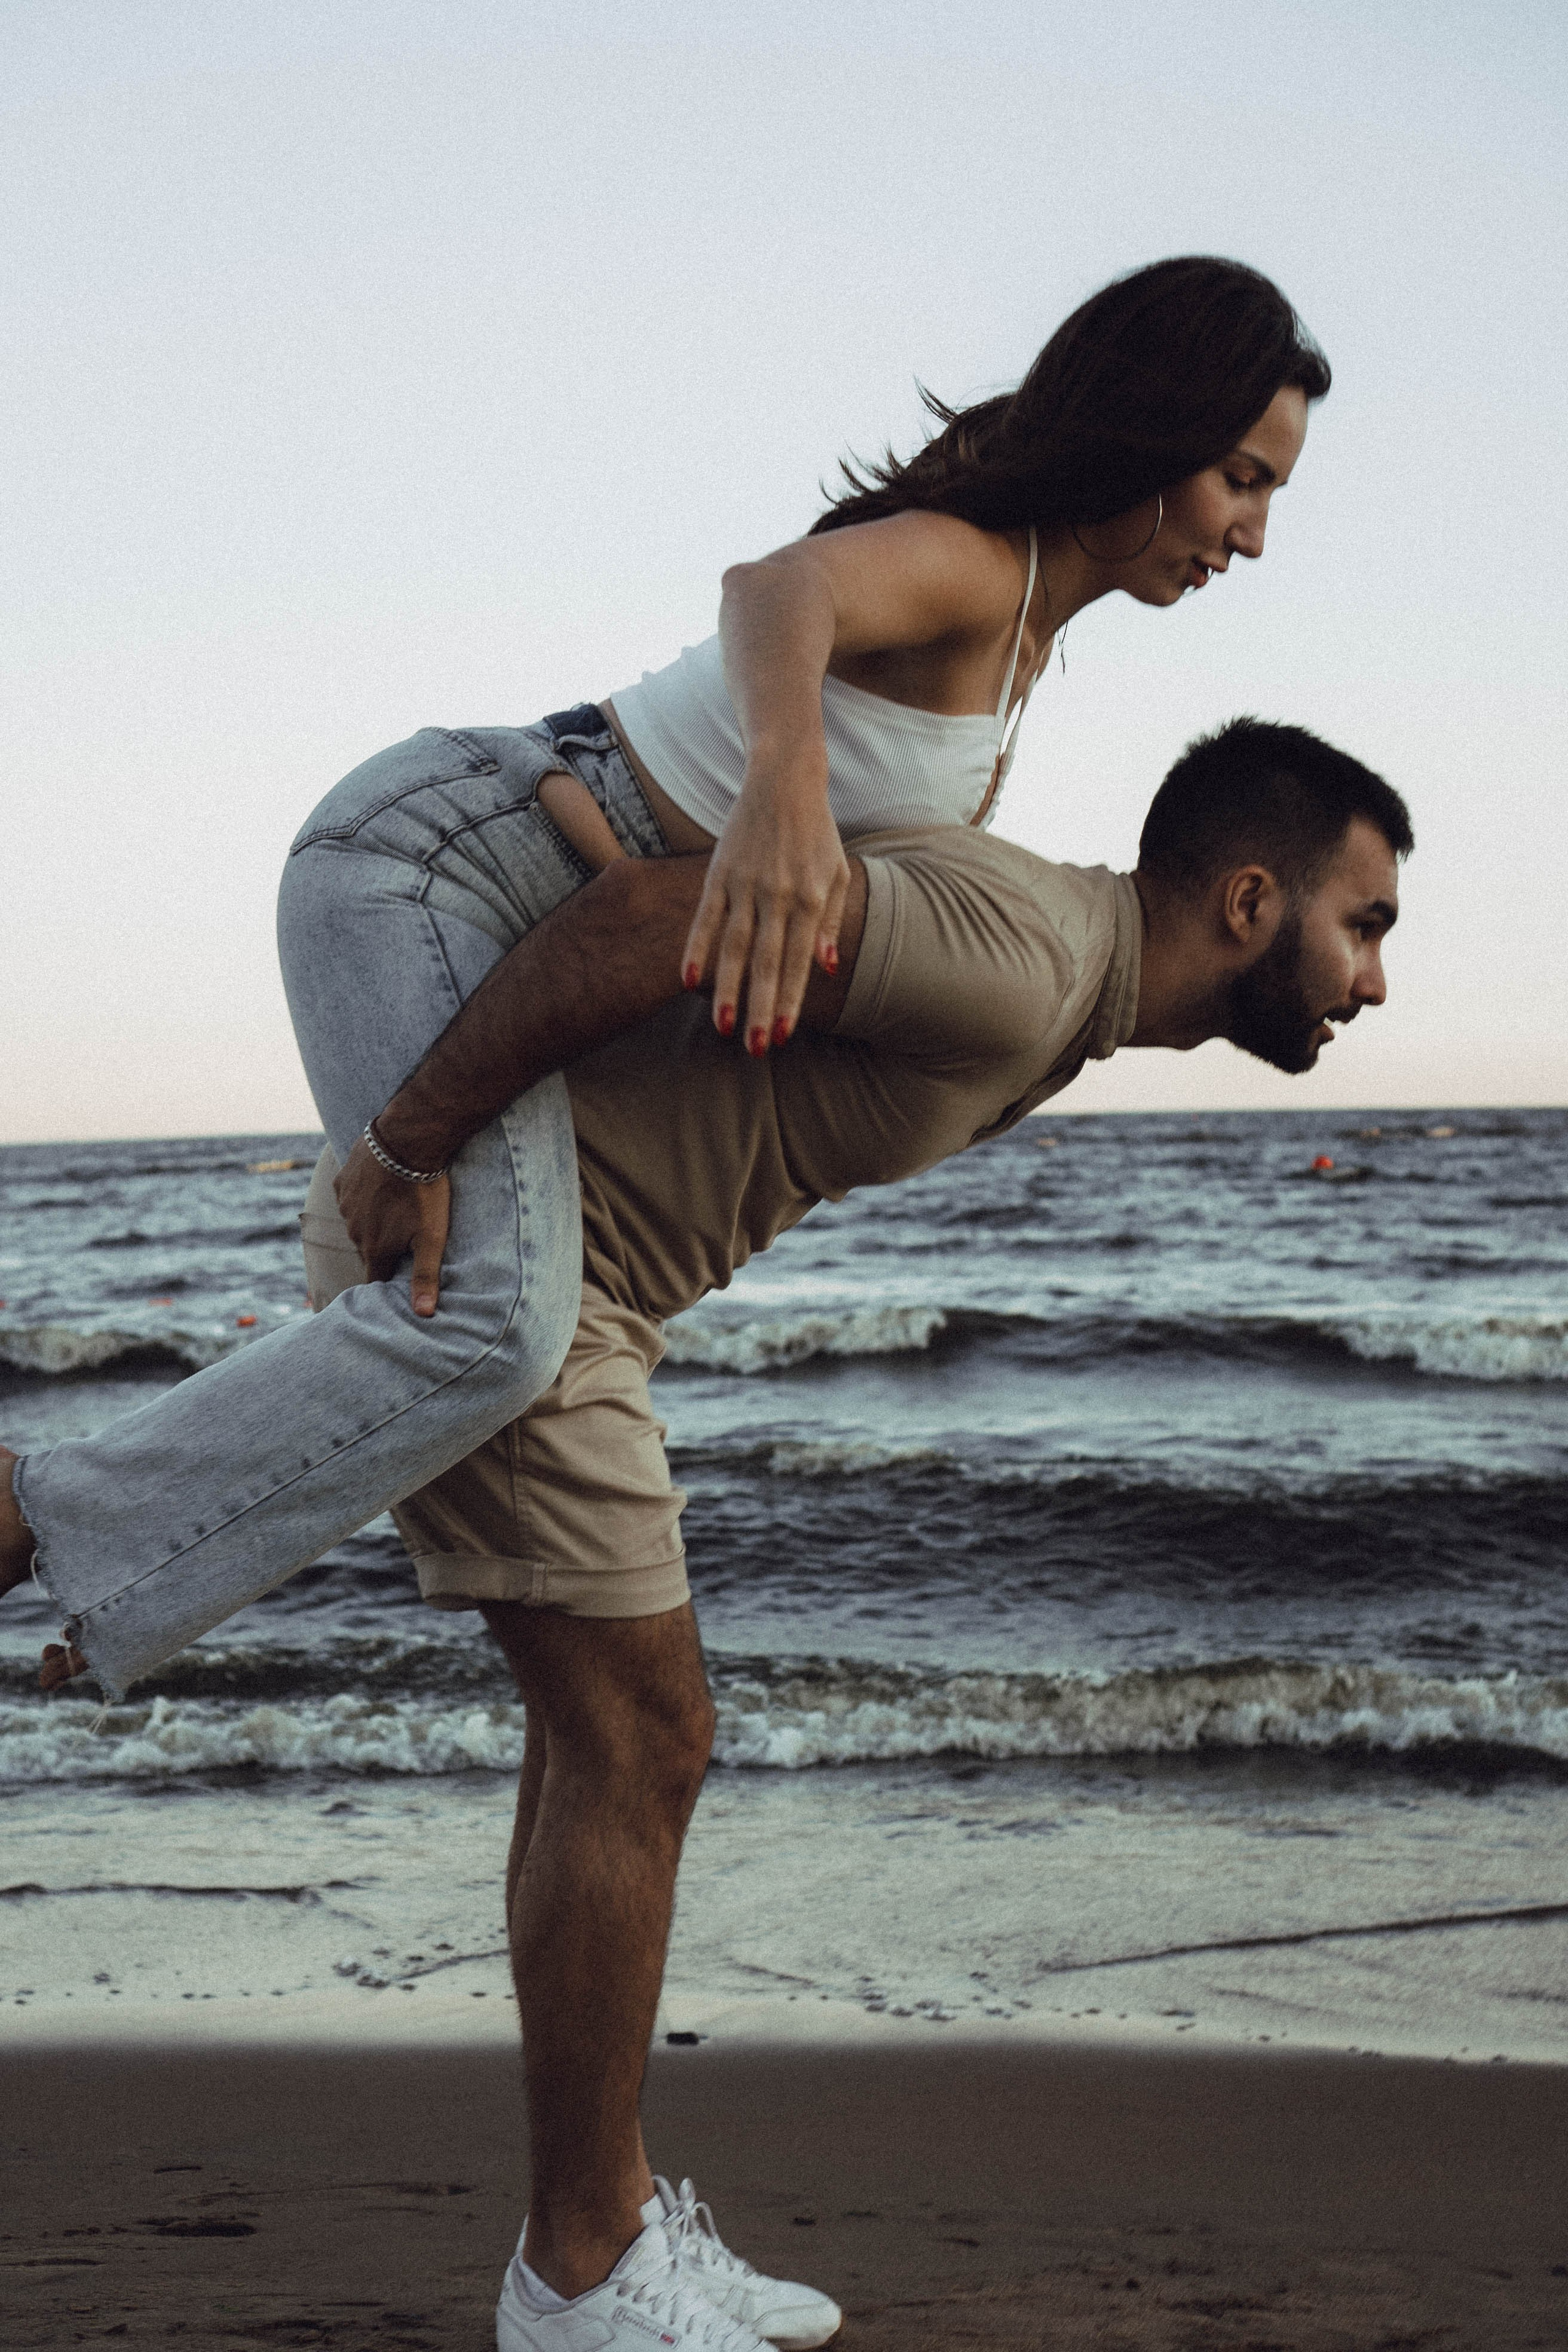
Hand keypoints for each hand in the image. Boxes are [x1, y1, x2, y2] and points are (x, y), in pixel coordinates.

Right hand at [333, 1136, 451, 1317]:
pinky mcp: (343, 1180)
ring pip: (359, 1221)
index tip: (390, 1284)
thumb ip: (425, 1276)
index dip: (383, 1282)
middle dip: (384, 1246)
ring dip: (374, 1218)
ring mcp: (345, 1204)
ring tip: (397, 1205)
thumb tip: (424, 1314)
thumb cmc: (424, 1193)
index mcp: (375, 1248)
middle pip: (368, 1248)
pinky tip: (382, 1183)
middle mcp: (354, 1231)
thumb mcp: (432, 1237)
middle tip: (406, 1232)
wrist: (407, 1141)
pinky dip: (364, 1194)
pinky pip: (351, 1195)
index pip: (374, 1278)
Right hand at [680, 773, 849, 1050]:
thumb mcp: (838, 873)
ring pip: (734, 946)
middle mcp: (777, 895)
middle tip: (755, 1049)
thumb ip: (830, 923)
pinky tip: (688, 981)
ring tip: (721, 1026)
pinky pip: (705, 917)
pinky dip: (695, 948)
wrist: (784, 779)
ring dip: (727, 988)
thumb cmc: (817, 833)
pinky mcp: (719, 872)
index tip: (783, 1036)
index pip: (798, 962)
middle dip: (761, 1007)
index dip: (791, 1001)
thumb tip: (829, 968)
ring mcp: (745, 884)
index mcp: (810, 899)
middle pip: (766, 962)